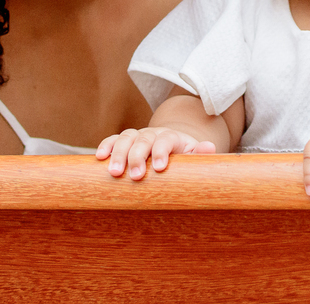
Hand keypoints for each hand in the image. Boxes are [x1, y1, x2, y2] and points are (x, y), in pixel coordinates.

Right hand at [96, 127, 215, 179]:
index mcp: (172, 137)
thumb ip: (201, 154)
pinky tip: (99, 158)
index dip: (161, 151)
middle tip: (135, 176)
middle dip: (138, 156)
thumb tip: (210, 147)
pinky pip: (113, 139)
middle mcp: (153, 133)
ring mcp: (137, 135)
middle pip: (144, 139)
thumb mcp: (194, 156)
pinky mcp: (124, 141)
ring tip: (114, 172)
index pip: (166, 139)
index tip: (159, 168)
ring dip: (119, 153)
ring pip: (126, 138)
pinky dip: (106, 146)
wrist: (171, 147)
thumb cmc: (183, 157)